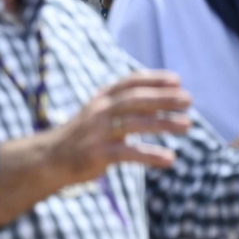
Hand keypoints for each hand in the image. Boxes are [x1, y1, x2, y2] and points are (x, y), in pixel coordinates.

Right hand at [0, 71, 191, 227]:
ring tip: (186, 125)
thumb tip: (166, 97)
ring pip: (134, 123)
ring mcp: (97, 133)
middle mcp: (98, 111)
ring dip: (163, 123)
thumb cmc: (84, 135)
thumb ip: (126, 104)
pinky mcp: (97, 154)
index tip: (177, 81)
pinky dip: (150, 155)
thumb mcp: (100, 112)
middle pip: (135, 100)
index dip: (154, 79)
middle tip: (188, 100)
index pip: (129, 82)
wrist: (50, 158)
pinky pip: (128, 153)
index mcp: (101, 99)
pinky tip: (169, 158)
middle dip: (164, 98)